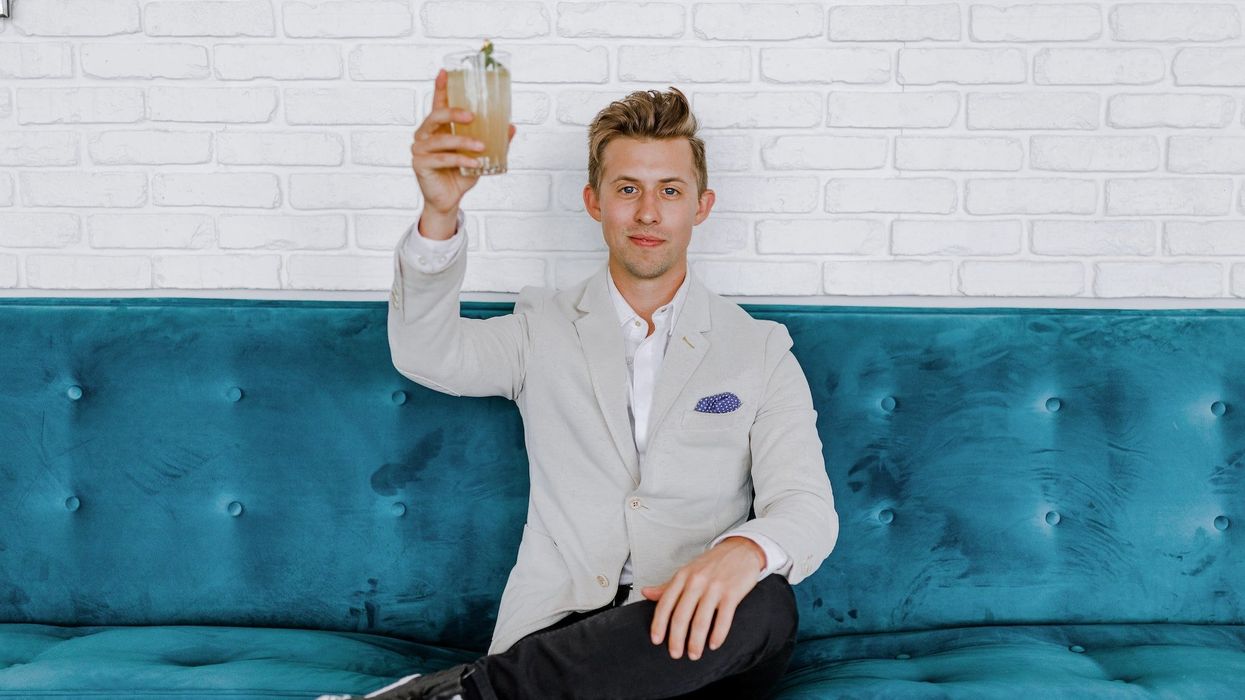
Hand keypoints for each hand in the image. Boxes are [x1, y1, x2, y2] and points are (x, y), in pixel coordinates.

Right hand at [410, 68, 516, 217]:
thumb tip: (511, 126)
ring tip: (482, 146)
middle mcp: (425, 135)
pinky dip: (461, 160)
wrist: (449, 200)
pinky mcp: (420, 165)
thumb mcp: (480, 156)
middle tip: (472, 115)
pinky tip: (475, 164)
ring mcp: (420, 149)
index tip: (445, 72)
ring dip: (463, 142)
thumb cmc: (460, 175)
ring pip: (442, 140)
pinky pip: (443, 159)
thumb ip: (494, 141)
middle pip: (435, 116)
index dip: (440, 87)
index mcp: (437, 128)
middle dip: (453, 113)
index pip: (437, 103)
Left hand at [641, 537, 765, 660]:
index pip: (665, 603)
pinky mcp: (732, 593)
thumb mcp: (687, 571)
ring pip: (701, 621)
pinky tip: (714, 645)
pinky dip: (718, 635)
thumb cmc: (712, 564)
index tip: (656, 641)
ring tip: (694, 655)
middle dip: (676, 639)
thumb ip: (667, 586)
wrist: (741, 549)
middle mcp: (696, 581)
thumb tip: (645, 593)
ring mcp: (715, 587)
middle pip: (681, 616)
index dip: (659, 624)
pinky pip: (724, 618)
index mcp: (682, 576)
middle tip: (675, 654)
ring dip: (696, 642)